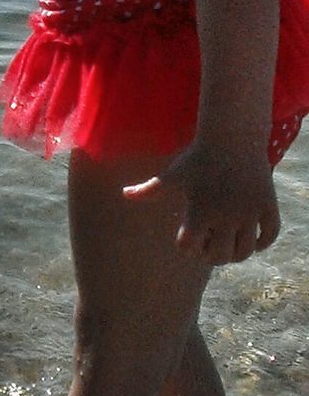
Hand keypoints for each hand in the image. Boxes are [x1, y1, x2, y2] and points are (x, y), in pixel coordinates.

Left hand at [123, 143, 279, 263]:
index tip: (186, 239)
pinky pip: (269, 236)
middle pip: (219, 256)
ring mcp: (249, 213)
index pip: (190, 248)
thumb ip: (150, 189)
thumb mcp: (172, 175)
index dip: (186, 247)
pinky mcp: (267, 207)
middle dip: (211, 255)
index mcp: (199, 211)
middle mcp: (226, 216)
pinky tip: (250, 239)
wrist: (230, 139)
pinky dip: (262, 243)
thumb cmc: (198, 158)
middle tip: (207, 246)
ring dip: (235, 254)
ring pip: (245, 251)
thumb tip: (124, 194)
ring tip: (227, 244)